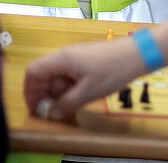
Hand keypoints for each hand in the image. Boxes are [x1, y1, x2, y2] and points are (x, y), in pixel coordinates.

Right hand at [24, 38, 146, 120]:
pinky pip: (70, 75)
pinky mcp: (86, 60)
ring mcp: (76, 57)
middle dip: (45, 94)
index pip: (33, 72)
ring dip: (59, 92)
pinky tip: (80, 97)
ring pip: (58, 76)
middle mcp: (65, 56)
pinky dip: (70, 87)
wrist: (137, 54)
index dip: (30, 91)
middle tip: (54, 111)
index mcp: (61, 59)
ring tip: (70, 106)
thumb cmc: (111, 72)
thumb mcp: (87, 92)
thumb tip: (51, 113)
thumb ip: (66, 104)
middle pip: (44, 74)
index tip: (36, 108)